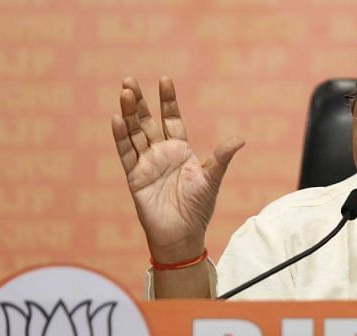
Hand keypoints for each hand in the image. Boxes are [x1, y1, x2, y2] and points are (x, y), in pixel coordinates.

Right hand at [111, 76, 243, 263]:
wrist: (182, 235)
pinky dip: (121, 137)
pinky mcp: (135, 177)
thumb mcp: (212, 179)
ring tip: (124, 92)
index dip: (168, 100)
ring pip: (134, 133)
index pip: (172, 119)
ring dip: (128, 114)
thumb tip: (240, 139)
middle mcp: (161, 153)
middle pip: (147, 121)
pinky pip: (126, 153)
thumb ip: (222, 157)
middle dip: (139, 102)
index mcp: (181, 150)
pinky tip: (116, 119)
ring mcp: (147, 164)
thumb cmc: (198, 208)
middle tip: (130, 80)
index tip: (164, 79)